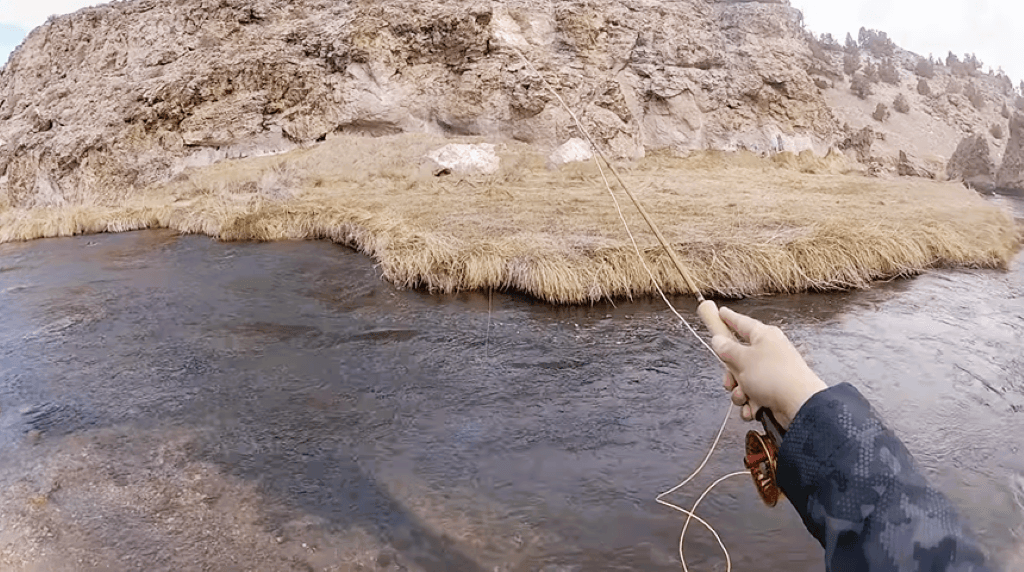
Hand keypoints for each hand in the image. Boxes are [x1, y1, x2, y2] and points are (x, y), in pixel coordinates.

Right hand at [711, 307, 826, 428]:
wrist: (799, 404)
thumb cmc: (773, 376)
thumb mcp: (743, 359)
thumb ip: (727, 349)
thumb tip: (718, 340)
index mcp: (764, 336)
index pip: (742, 323)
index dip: (728, 318)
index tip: (720, 312)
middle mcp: (769, 351)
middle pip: (739, 357)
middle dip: (731, 374)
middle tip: (729, 381)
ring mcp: (772, 372)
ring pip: (744, 379)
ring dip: (739, 392)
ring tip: (744, 397)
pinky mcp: (775, 390)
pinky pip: (754, 395)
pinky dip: (750, 403)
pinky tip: (753, 408)